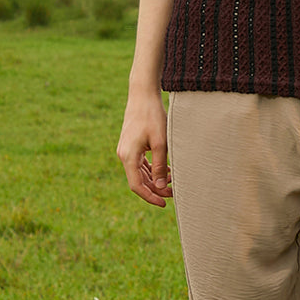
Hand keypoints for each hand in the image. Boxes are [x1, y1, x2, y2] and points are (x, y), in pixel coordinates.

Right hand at [117, 90, 172, 206]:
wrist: (142, 95)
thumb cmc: (152, 116)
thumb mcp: (160, 142)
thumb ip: (160, 165)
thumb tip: (160, 186)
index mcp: (128, 156)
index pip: (136, 185)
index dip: (150, 197)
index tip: (164, 203)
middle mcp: (124, 155)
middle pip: (139, 180)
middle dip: (156, 189)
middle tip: (174, 193)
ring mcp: (127, 150)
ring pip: (140, 172)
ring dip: (155, 179)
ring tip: (173, 182)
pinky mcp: (132, 145)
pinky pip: (141, 163)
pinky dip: (153, 169)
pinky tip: (167, 170)